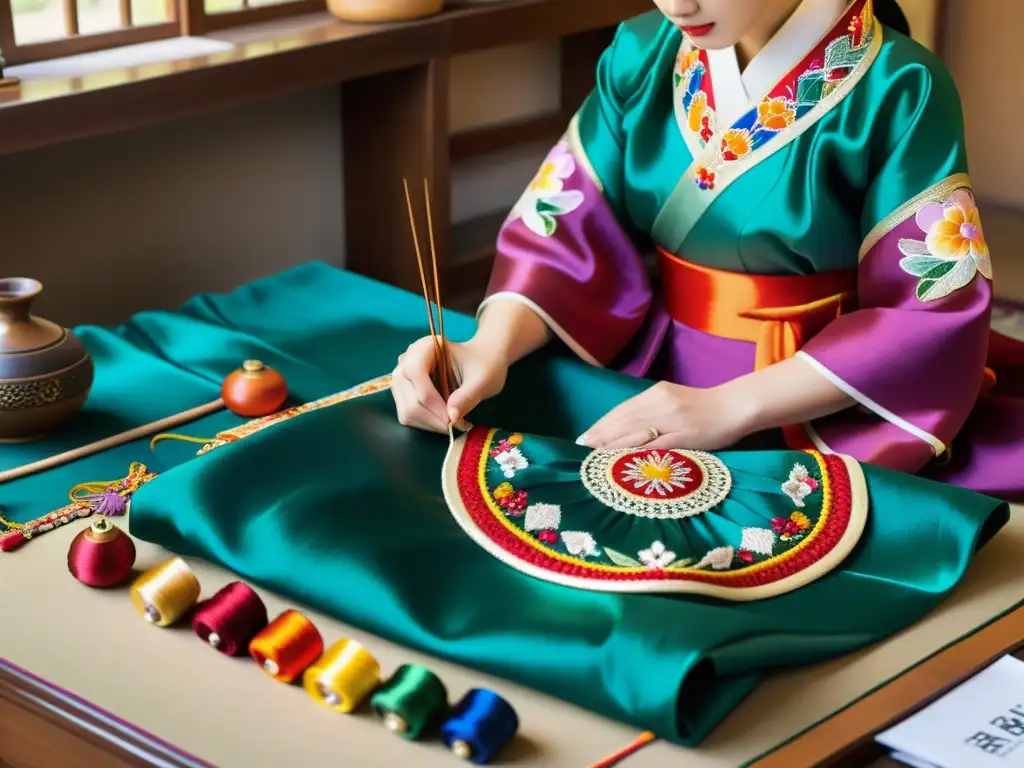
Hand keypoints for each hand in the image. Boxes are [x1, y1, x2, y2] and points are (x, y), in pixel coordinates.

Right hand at [391, 336, 509, 432]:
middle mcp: (405, 362)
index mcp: (423, 347)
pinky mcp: (404, 394)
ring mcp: (402, 379)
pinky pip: (408, 415)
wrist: (482, 362)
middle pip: (409, 399)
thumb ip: (467, 396)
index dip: (434, 403)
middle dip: (434, 418)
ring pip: (406, 411)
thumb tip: (451, 417)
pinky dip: (427, 424)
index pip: (417, 376)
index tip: (455, 421)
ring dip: (430, 424)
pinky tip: (445, 421)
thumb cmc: (485, 364)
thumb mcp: (483, 379)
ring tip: (454, 424)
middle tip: (458, 427)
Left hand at [575, 381, 755, 450]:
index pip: (622, 410)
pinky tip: (625, 462)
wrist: (735, 407)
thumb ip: (650, 411)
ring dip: (613, 446)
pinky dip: (638, 453)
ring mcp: (672, 419)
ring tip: (596, 457)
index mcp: (656, 393)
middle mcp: (660, 403)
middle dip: (602, 436)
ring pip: (636, 433)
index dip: (602, 425)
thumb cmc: (702, 407)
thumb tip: (623, 427)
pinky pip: (656, 446)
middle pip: (624, 421)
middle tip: (583, 449)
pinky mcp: (684, 435)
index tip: (585, 437)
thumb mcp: (672, 401)